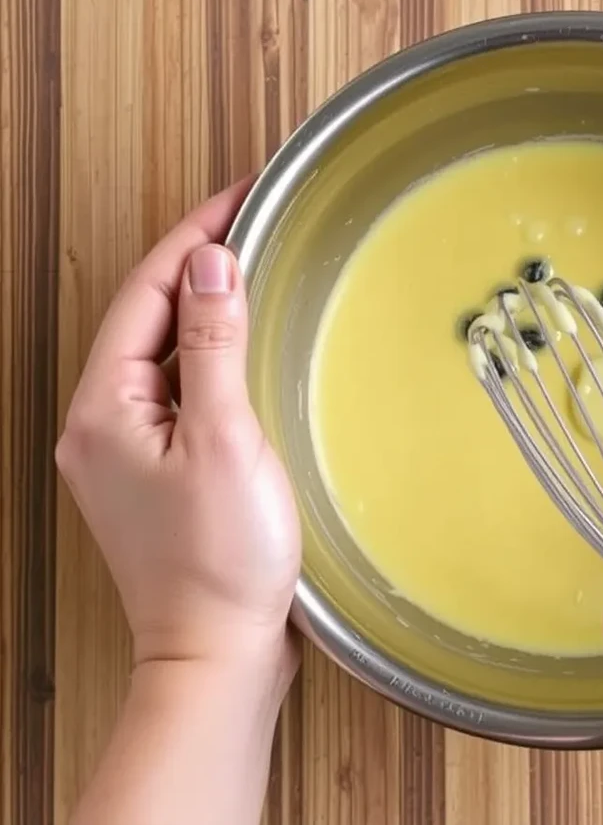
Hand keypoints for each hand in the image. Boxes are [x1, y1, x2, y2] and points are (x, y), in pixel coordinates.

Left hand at [56, 178, 300, 678]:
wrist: (218, 653)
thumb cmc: (219, 561)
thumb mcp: (224, 438)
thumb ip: (213, 345)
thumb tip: (209, 264)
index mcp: (103, 409)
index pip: (145, 293)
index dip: (193, 237)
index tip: (239, 199)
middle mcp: (101, 426)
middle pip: (146, 317)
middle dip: (195, 263)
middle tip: (250, 222)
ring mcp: (125, 453)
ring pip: (161, 353)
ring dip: (203, 308)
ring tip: (251, 270)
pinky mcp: (157, 474)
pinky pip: (178, 391)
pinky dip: (210, 357)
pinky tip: (244, 352)